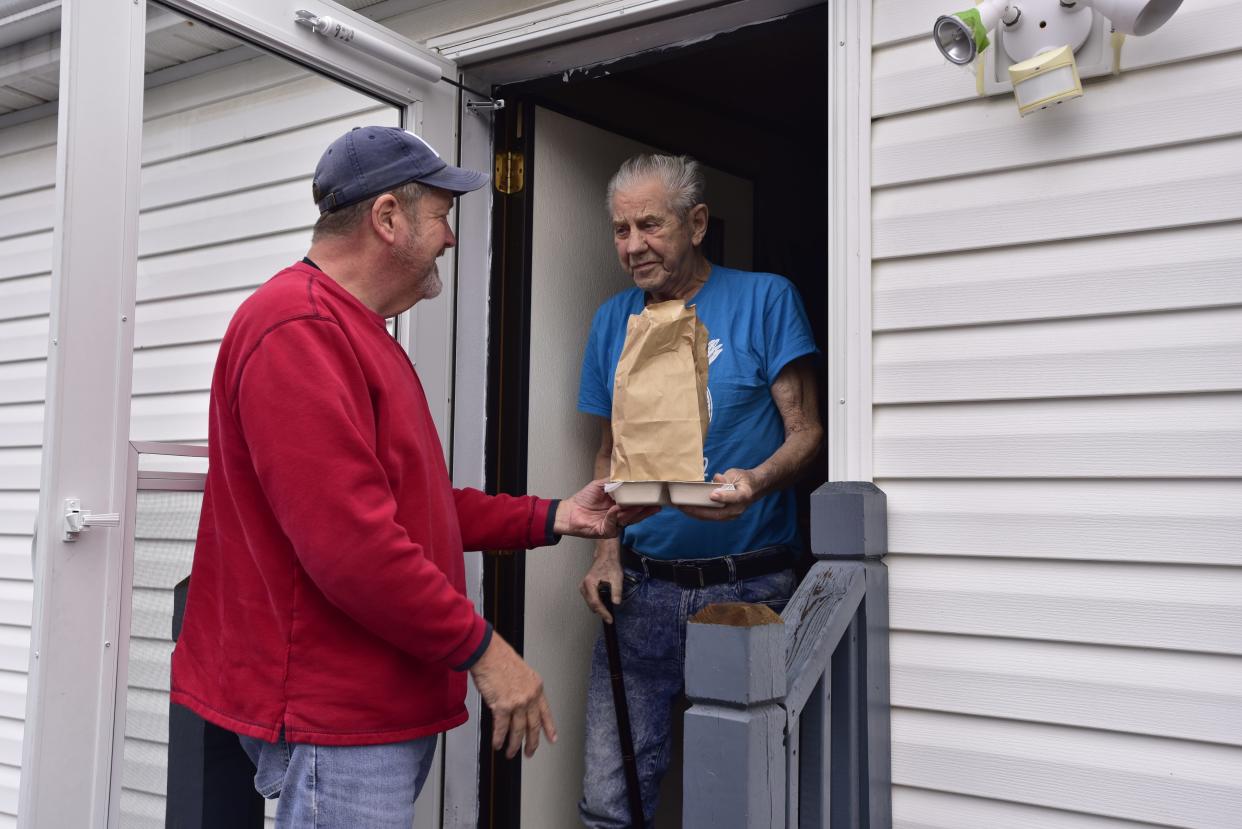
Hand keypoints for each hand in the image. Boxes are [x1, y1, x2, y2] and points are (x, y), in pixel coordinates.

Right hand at [469, 633, 556, 758]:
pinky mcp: (502, 706)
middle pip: (533, 726)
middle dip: (532, 742)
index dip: (549, 728)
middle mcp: (530, 696)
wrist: (488, 653)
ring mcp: (518, 702)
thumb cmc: (500, 657)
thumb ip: (524, 688)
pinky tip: (497, 744)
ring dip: (514, 745)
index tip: (552, 738)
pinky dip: (499, 738)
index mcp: (536, 686)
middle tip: (530, 752)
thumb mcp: (521, 671)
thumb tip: (519, 703)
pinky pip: (502, 728)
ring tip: (510, 753)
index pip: (546, 712)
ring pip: (518, 731)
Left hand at [555, 478, 659, 538]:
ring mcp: (614, 525)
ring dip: (632, 512)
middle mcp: (619, 517)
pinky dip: (614, 517)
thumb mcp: (601, 485)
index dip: (646, 503)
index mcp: (620, 506)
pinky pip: (612, 525)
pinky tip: (615, 509)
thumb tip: (628, 475)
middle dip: (645, 509)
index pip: (636, 506)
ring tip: (639, 504)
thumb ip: (614, 481)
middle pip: (636, 515)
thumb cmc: (585, 498)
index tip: (656, 498)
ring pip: (627, 520)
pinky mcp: (606, 532)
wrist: (570, 511)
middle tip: (655, 503)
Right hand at [579, 545, 622, 622]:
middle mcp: (584, 586)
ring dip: (599, 608)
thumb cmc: (610, 564)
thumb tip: (616, 602)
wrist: (606, 557)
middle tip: (610, 618)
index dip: (603, 612)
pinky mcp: (585, 588)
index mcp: (590, 583)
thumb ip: (616, 590)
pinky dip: (597, 604)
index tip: (609, 619)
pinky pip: (590, 600)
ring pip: (590, 603)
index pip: (595, 602)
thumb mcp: (617, 577)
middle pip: (591, 605)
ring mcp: (583, 587)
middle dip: (601, 612)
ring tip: (608, 612)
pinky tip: (604, 605)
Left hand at [677, 468, 759, 521]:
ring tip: (681, 508)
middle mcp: (738, 508)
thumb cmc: (743, 479)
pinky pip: (711, 516)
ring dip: (696, 514)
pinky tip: (688, 509)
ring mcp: (732, 515)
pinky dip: (699, 514)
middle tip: (683, 505)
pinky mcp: (725, 516)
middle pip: (718, 513)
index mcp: (744, 495)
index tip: (712, 495)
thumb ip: (726, 477)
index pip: (735, 497)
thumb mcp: (736, 474)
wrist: (753, 488)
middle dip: (699, 510)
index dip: (723, 497)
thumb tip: (717, 479)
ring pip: (712, 517)